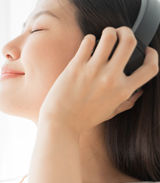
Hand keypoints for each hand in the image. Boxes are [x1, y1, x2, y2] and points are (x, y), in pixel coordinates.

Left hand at [38, 26, 158, 134]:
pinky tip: (87, 44)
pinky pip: (88, 42)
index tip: (147, 50)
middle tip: (121, 33)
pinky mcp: (76, 66)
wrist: (60, 124)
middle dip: (127, 32)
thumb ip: (127, 102)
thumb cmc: (84, 119)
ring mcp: (93, 71)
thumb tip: (140, 92)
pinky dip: (89, 39)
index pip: (151, 68)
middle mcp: (111, 79)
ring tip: (104, 35)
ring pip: (109, 36)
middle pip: (129, 42)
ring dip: (109, 31)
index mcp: (123, 90)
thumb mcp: (111, 112)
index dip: (153, 55)